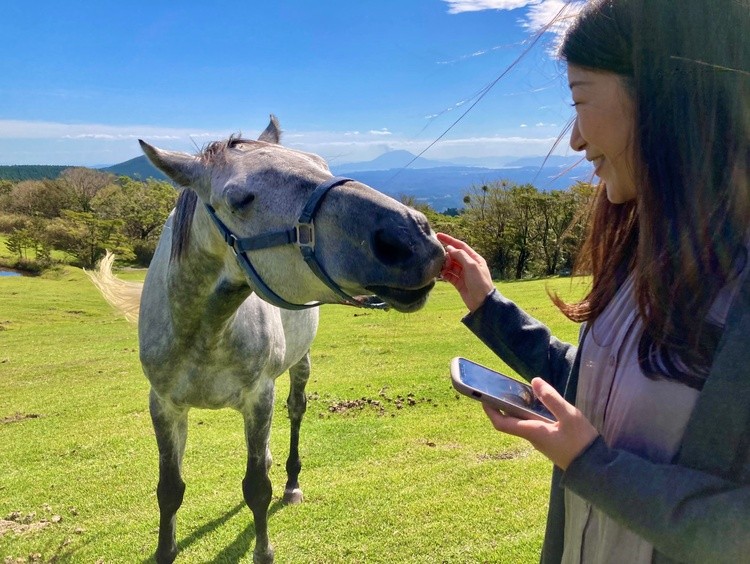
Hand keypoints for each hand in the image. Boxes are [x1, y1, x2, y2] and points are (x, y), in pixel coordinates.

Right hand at [436, 233, 495, 311]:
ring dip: (445, 265)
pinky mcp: (458, 283)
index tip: (438, 235)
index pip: (460, 246)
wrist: (482, 303)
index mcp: (474, 259)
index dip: (450, 240)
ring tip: (440, 267)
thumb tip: (450, 248)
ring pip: (451, 265)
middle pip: (454, 255)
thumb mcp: (471, 266)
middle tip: (440, 258)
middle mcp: (469, 265)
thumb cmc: (480, 283)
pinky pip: (449, 275)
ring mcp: (463, 274)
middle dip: (446, 255)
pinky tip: (441, 274)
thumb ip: (460, 255)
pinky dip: (444, 274)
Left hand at [482, 378, 598, 469]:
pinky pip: (533, 425)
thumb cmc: (582, 442)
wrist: (595, 468)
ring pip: (522, 423)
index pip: (502, 423)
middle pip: (510, 422)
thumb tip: (534, 381)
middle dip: (502, 405)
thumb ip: (551, 398)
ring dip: (517, 408)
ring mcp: (540, 441)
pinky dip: (530, 413)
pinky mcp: (549, 441)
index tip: (483, 397)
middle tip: (502, 388)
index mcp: (532, 432)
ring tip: (520, 391)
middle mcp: (532, 438)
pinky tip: (539, 403)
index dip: (490, 410)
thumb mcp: (569, 416)